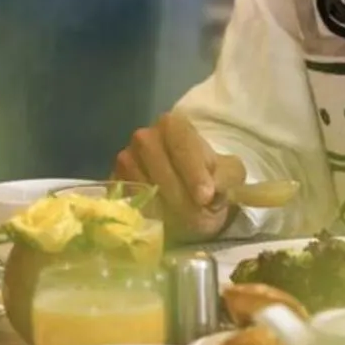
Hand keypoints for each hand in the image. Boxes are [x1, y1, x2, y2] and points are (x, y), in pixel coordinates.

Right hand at [112, 112, 245, 241]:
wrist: (190, 196)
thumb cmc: (211, 180)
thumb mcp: (229, 175)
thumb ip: (227, 176)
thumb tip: (213, 187)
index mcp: (174, 125)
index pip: (181, 143)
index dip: (193, 170)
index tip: (205, 196)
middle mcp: (145, 136)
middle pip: (156, 161)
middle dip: (178, 189)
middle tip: (196, 209)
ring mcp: (126, 158)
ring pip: (140, 180)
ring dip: (163, 203)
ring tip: (182, 217)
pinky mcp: (115, 181)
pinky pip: (126, 196)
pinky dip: (145, 210)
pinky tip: (161, 218)